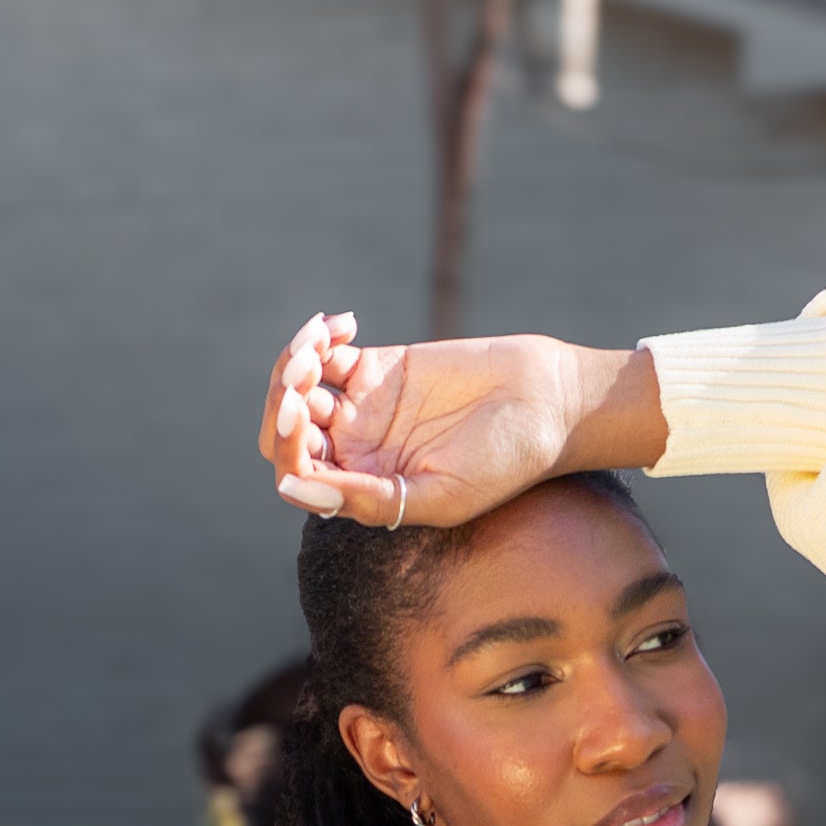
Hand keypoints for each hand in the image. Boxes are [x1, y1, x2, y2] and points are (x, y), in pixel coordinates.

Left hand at [257, 315, 664, 530]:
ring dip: (295, 362)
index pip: (297, 474)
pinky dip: (321, 335)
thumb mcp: (438, 496)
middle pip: (286, 432)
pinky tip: (345, 326)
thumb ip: (368, 499)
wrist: (544, 405)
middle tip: (305, 376)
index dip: (286, 445)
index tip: (301, 413)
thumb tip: (293, 488)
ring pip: (299, 387)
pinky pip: (326, 352)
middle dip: (281, 401)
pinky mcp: (376, 367)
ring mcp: (363, 409)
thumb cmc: (502, 464)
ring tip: (321, 344)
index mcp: (363, 493)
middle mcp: (356, 453)